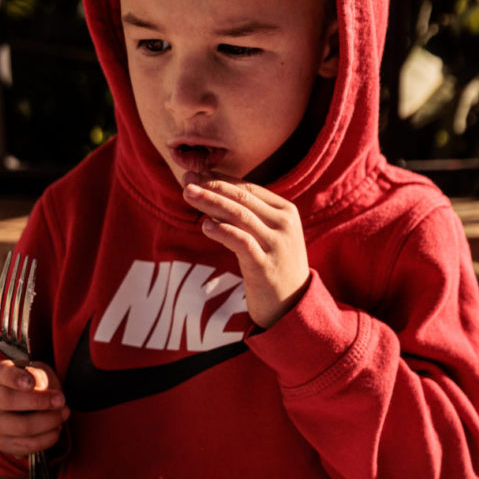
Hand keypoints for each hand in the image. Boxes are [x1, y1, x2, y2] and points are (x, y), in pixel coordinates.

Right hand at [0, 359, 68, 457]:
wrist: (23, 405)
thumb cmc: (31, 383)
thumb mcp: (37, 370)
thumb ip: (39, 375)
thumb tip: (41, 386)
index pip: (1, 374)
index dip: (15, 378)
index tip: (31, 383)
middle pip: (8, 400)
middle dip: (39, 401)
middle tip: (61, 400)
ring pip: (21, 426)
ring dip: (49, 421)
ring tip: (63, 414)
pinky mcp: (2, 443)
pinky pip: (26, 446)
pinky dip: (47, 439)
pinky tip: (56, 429)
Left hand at [183, 173, 309, 329]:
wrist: (292, 305)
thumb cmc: (273, 267)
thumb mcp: (267, 236)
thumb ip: (247, 216)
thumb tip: (212, 197)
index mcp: (285, 211)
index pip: (248, 188)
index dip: (220, 179)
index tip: (195, 172)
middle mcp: (284, 224)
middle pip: (242, 198)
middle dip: (211, 185)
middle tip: (186, 178)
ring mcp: (276, 245)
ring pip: (240, 215)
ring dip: (211, 202)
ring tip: (188, 194)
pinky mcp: (266, 266)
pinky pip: (242, 242)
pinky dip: (223, 231)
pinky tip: (205, 226)